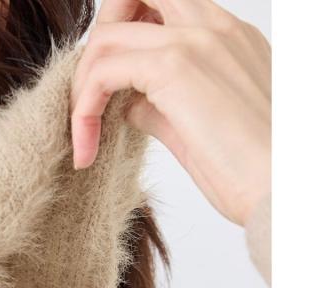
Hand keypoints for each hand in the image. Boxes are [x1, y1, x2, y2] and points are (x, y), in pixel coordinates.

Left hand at [70, 0, 270, 226]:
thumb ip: (160, 104)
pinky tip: (86, 149)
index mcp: (225, 36)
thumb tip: (126, 103)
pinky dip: (83, 110)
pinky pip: (102, 71)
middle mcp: (211, 27)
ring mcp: (194, 41)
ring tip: (82, 136)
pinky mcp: (175, 68)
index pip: (159, 8)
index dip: (121, 40)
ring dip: (81, 89)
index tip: (106, 90)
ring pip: (105, 37)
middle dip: (95, 44)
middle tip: (86, 98)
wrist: (285, 192)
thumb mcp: (198, 126)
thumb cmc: (252, 171)